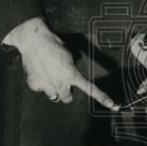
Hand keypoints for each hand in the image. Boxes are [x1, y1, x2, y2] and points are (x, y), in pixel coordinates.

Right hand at [3, 17, 117, 109]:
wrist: (34, 40)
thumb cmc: (52, 43)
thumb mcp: (69, 54)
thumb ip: (72, 67)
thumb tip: (71, 71)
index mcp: (72, 74)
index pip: (90, 89)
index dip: (102, 98)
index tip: (113, 105)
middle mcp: (60, 83)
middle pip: (67, 98)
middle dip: (66, 92)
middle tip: (63, 83)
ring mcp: (47, 86)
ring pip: (54, 97)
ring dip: (54, 91)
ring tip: (50, 78)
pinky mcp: (35, 84)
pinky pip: (40, 90)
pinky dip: (40, 84)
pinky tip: (40, 73)